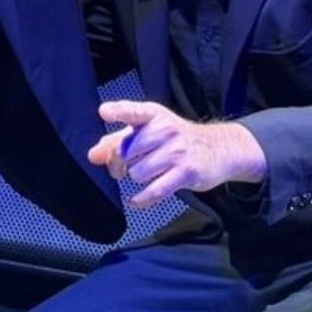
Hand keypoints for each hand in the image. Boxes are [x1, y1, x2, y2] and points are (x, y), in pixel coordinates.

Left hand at [90, 99, 266, 209]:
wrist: (218, 149)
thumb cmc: (176, 139)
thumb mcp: (147, 131)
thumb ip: (116, 141)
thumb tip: (94, 155)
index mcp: (154, 115)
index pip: (134, 111)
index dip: (118, 111)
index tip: (105, 112)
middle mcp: (166, 130)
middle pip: (126, 152)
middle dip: (120, 164)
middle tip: (125, 166)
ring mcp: (177, 151)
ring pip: (138, 174)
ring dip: (136, 178)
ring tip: (145, 174)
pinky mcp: (186, 172)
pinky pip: (154, 191)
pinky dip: (141, 200)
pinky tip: (136, 199)